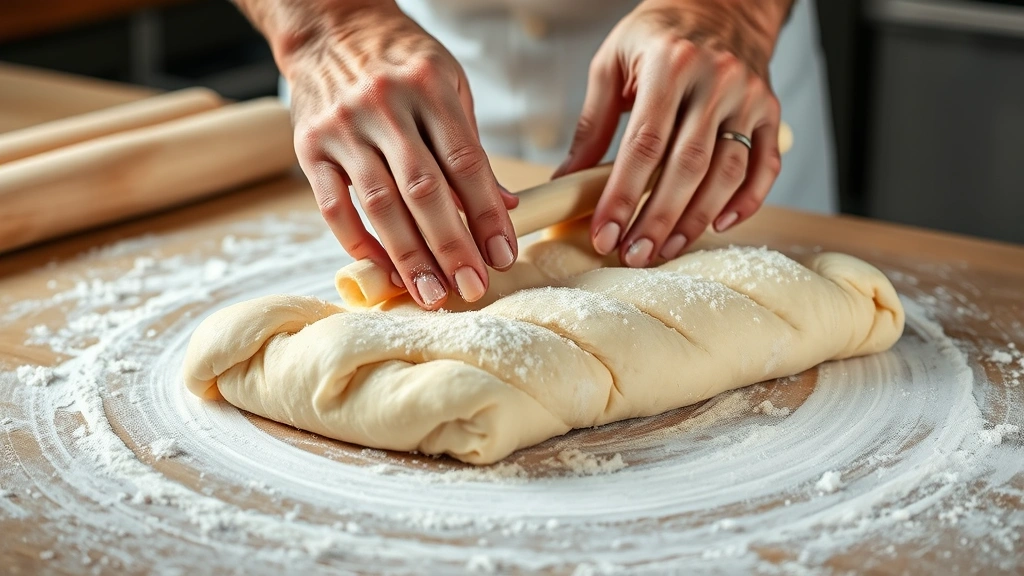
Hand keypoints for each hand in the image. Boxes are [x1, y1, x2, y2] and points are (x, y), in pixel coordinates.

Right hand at [239, 0, 518, 308]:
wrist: (330, 26)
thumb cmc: (400, 59)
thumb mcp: (450, 86)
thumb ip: (472, 147)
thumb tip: (507, 207)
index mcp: (429, 87)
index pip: (465, 163)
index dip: (486, 215)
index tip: (502, 256)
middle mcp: (384, 106)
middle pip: (423, 189)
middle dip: (451, 246)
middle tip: (470, 288)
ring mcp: (343, 127)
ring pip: (379, 203)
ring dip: (407, 255)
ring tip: (430, 292)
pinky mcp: (309, 146)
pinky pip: (333, 205)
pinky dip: (359, 242)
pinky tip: (384, 269)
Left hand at [552, 0, 790, 265]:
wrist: (722, 4)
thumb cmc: (659, 35)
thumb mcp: (613, 62)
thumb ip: (593, 123)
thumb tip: (566, 180)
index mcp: (670, 65)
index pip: (644, 144)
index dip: (623, 195)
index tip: (604, 233)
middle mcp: (716, 80)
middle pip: (687, 165)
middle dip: (657, 218)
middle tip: (633, 255)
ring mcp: (749, 98)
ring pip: (727, 173)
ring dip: (695, 220)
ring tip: (664, 249)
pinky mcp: (772, 112)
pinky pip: (765, 166)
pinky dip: (746, 202)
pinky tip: (717, 225)